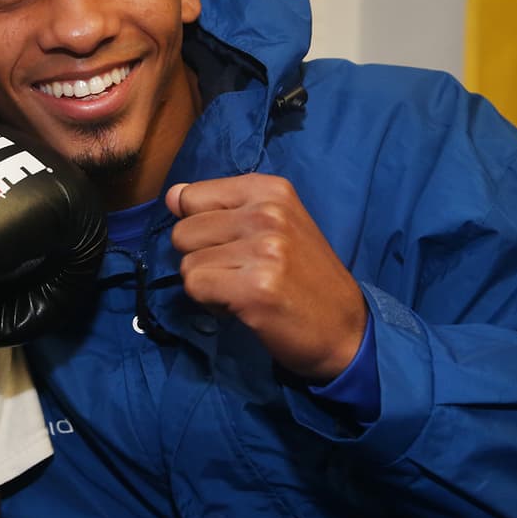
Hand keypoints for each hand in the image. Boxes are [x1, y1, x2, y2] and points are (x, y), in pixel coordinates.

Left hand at [167, 174, 365, 382]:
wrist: (345, 328)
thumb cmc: (303, 276)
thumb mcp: (273, 225)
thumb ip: (221, 208)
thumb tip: (171, 196)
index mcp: (271, 189)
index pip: (190, 196)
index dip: (200, 227)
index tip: (232, 244)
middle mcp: (268, 212)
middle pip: (183, 232)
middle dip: (200, 258)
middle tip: (239, 273)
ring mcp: (263, 249)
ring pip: (186, 263)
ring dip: (207, 283)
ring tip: (243, 289)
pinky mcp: (254, 287)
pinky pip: (195, 287)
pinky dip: (210, 303)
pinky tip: (242, 305)